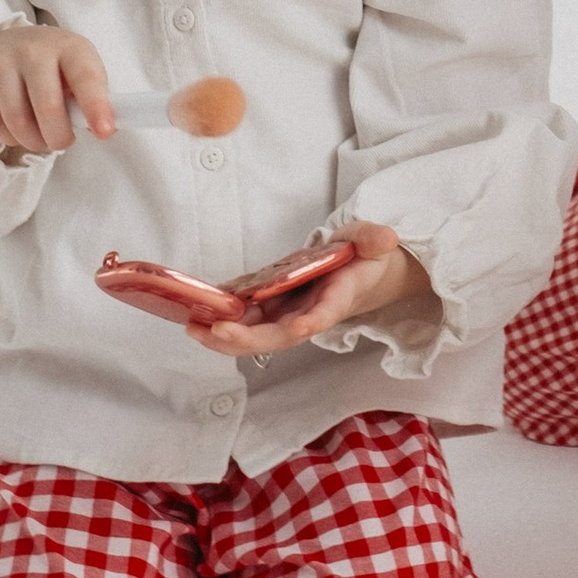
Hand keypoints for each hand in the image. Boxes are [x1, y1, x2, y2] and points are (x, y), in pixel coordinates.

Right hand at [0, 24, 112, 161]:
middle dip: (58, 138)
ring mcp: (2, 60)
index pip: (86, 79)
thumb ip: (95, 100)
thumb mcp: (82, 73)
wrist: (12, 42)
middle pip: (48, 108)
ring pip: (17, 121)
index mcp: (70, 48)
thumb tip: (104, 130)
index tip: (104, 132)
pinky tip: (15, 129)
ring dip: (31, 141)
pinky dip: (6, 136)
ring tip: (39, 137)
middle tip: (61, 141)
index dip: (96, 107)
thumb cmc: (56, 67)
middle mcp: (34, 49)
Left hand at [195, 222, 430, 356]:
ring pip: (256, 337)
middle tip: (214, 329)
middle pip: (278, 337)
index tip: (299, 328)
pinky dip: (222, 326)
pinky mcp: (272, 310)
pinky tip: (196, 319)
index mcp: (336, 298)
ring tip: (193, 328)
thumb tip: (384, 239)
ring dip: (225, 338)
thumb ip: (372, 238)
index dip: (310, 323)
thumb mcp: (370, 241)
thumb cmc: (362, 259)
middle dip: (247, 338)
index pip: (323, 315)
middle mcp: (308, 314)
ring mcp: (288, 315)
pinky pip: (246, 324)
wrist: (358, 276)